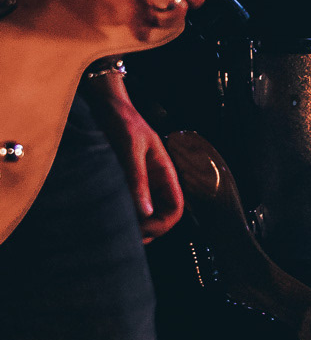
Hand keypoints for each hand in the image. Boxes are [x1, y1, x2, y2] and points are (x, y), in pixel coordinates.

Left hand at [86, 81, 185, 239]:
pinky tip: (109, 216)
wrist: (105, 103)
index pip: (175, 208)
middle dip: (147, 229)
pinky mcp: (125, 180)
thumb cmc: (121, 120)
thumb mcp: (130, 148)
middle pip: (161, 216)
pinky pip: (131, 204)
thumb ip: (138, 180)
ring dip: (135, 224)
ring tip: (116, 228)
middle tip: (124, 236)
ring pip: (146, 213)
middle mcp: (156, 179)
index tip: (140, 229)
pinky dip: (124, 214)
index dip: (161, 224)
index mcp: (165, 171)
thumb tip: (145, 213)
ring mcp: (141, 181)